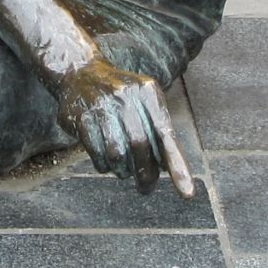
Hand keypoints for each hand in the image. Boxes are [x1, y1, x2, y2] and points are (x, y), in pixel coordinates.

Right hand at [58, 60, 194, 196]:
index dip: (177, 166)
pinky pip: (96, 152)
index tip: (187, 194)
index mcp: (147, 92)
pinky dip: (104, 165)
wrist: (80, 73)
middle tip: (146, 188)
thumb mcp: (144, 101)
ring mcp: (101, 105)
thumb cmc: (121, 96)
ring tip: (123, 172)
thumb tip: (167, 167)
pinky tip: (106, 164)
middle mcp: (125, 95)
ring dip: (122, 170)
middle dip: (145, 173)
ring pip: (116, 152)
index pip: (166, 134)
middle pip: (140, 145)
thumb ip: (158, 129)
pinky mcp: (81, 117)